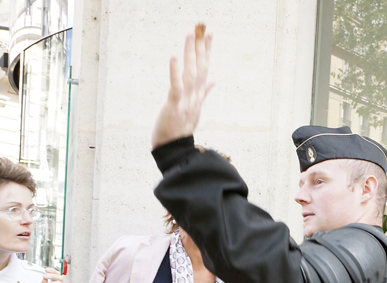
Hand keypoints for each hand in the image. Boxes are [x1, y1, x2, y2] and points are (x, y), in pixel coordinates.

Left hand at [151, 23, 214, 148]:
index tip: (210, 35)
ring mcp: (186, 101)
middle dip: (201, 48)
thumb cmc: (181, 129)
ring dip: (190, 54)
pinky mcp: (174, 105)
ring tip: (190, 36)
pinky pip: (176, 86)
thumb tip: (213, 80)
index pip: (204, 69)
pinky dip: (175, 71)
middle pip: (199, 68)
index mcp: (198, 96)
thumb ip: (204, 92)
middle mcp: (194, 96)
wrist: (173, 149)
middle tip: (202, 29)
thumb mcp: (195, 109)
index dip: (207, 52)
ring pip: (190, 73)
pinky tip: (174, 56)